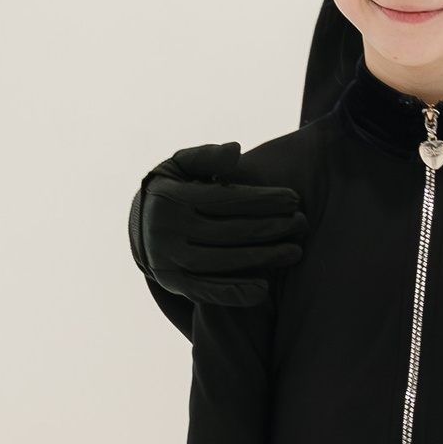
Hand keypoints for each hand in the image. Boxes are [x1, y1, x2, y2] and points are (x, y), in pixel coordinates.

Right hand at [139, 141, 305, 306]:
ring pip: (223, 262)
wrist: (140, 226)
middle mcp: (168, 229)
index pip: (224, 199)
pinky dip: (235, 292)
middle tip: (302, 224)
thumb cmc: (174, 189)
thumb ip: (207, 156)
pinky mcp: (173, 283)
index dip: (262, 199)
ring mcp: (169, 259)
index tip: (293, 199)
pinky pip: (207, 291)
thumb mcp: (181, 166)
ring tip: (294, 252)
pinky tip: (264, 289)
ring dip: (263, 259)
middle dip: (271, 228)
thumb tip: (235, 150)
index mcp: (172, 197)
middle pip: (229, 231)